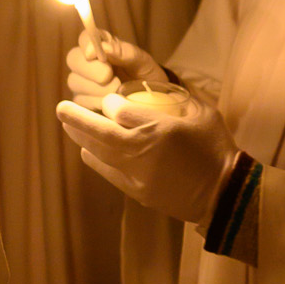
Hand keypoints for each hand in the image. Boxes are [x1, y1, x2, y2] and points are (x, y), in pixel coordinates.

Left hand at [55, 93, 238, 223]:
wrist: (224, 193)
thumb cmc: (216, 148)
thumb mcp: (204, 115)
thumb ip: (179, 100)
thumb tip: (159, 90)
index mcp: (160, 128)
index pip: (120, 110)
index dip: (110, 103)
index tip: (110, 101)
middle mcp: (142, 150)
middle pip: (99, 132)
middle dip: (77, 118)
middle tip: (61, 108)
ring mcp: (136, 173)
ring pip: (98, 152)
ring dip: (81, 138)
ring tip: (69, 127)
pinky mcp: (136, 191)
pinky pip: (108, 172)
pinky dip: (95, 159)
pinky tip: (87, 152)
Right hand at [65, 29, 166, 109]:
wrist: (151, 97)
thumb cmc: (144, 73)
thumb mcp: (140, 60)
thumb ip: (123, 52)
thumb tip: (105, 47)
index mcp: (101, 47)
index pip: (84, 38)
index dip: (85, 44)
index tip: (93, 55)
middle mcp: (87, 62)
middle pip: (73, 59)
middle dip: (90, 69)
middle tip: (109, 76)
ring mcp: (82, 82)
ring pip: (74, 81)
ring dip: (96, 88)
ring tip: (117, 89)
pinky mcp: (82, 101)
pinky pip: (79, 100)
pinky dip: (95, 102)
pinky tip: (109, 102)